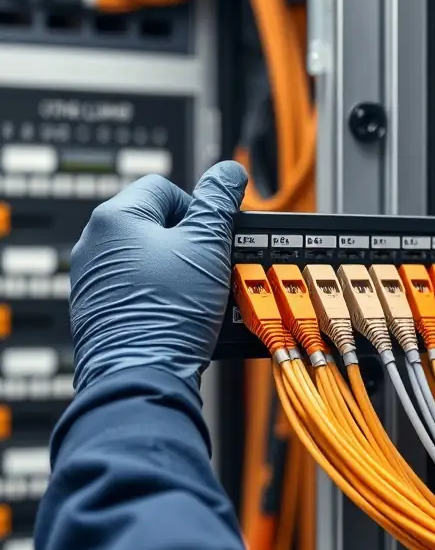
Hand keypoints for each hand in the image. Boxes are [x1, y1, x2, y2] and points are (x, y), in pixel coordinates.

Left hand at [70, 161, 246, 391]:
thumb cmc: (169, 313)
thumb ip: (219, 202)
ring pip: (144, 260)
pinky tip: (175, 316)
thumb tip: (229, 172)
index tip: (215, 237)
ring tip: (194, 296)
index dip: (199, 210)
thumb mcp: (208, 246)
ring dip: (173, 272)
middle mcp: (94, 244)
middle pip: (153, 225)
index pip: (165, 189)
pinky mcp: (95, 311)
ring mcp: (91, 280)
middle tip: (210, 268)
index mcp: (115, 217)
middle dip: (187, 244)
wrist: (142, 376)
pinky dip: (156, 297)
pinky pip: (133, 291)